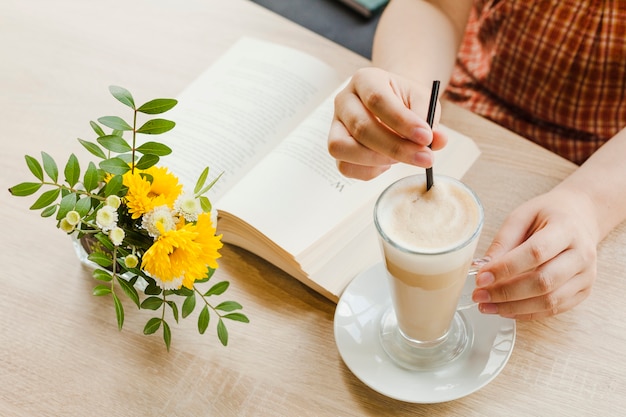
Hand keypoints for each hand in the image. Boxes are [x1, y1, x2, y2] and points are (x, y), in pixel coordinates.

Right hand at [328, 67, 447, 179]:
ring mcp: (335, 125)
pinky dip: (369, 171)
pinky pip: (345, 167)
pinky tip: (387, 164)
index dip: (402, 121)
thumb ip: (430, 119)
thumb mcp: (423, 101)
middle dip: (395, 147)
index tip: (427, 137)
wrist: (393, 104)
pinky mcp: (336, 147)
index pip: (377, 99)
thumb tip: (438, 141)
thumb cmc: (407, 102)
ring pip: (342, 148)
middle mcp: (344, 100)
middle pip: (361, 127)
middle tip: (424, 158)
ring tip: (401, 158)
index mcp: (365, 79)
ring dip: (376, 159)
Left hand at [472, 188, 599, 319]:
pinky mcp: (583, 291)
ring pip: (549, 301)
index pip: (536, 253)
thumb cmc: (548, 215)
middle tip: (478, 295)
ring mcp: (586, 275)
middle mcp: (581, 254)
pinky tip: (505, 309)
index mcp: (566, 229)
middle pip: (543, 282)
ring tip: (486, 305)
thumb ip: (503, 242)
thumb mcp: (522, 216)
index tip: (481, 277)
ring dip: (513, 307)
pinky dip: (526, 313)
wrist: (580, 217)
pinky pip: (554, 309)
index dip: (506, 268)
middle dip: (506, 292)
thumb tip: (482, 268)